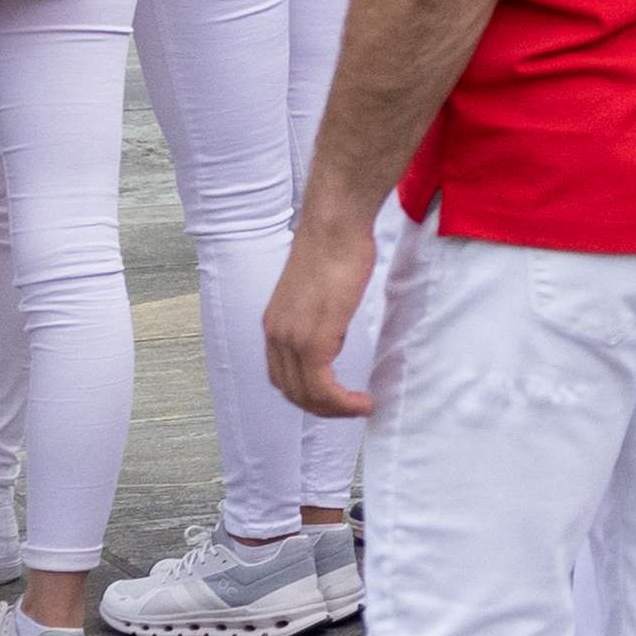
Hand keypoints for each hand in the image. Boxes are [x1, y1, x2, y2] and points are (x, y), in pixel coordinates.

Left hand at [258, 215, 384, 420]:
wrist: (335, 225)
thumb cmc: (334, 247)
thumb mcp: (319, 291)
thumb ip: (319, 317)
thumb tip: (332, 334)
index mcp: (274, 324)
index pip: (282, 377)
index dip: (307, 394)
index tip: (335, 396)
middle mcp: (276, 335)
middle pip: (291, 391)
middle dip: (322, 407)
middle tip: (351, 406)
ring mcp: (292, 338)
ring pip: (306, 395)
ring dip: (334, 409)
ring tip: (361, 406)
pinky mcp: (314, 339)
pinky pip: (322, 387)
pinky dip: (341, 402)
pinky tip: (361, 400)